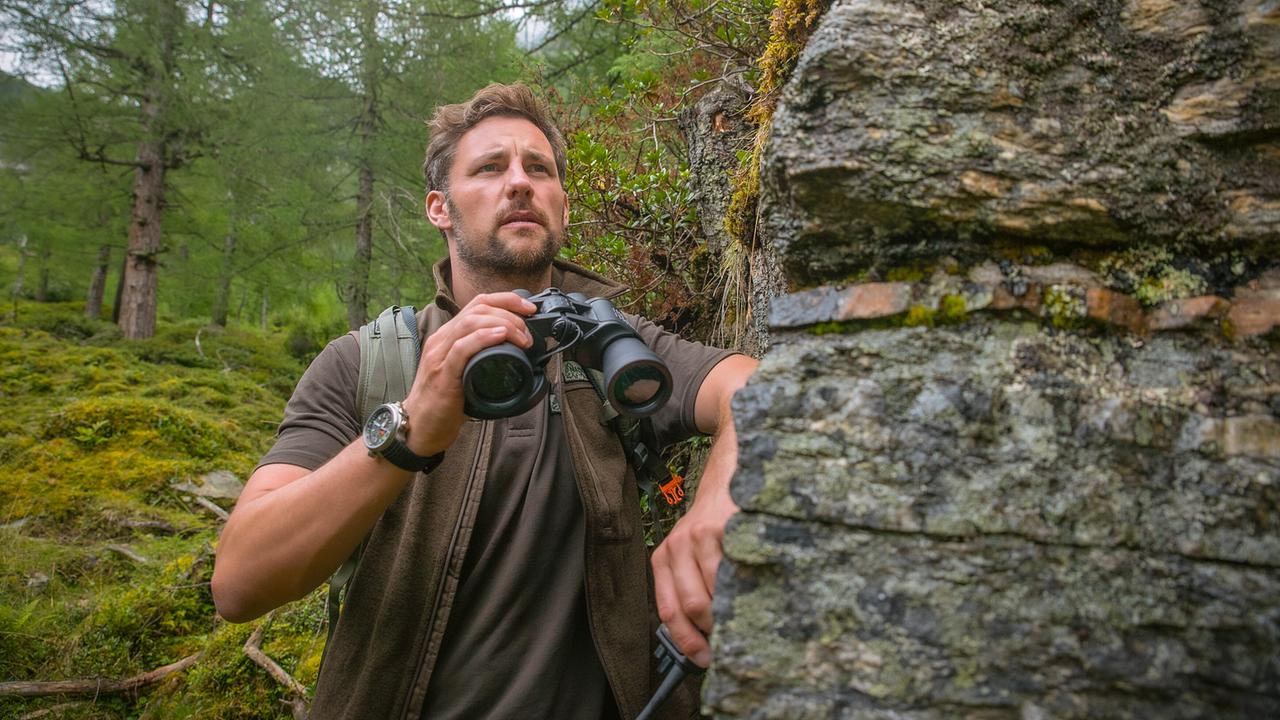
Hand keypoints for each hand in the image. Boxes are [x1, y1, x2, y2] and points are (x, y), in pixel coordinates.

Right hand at [400, 292, 534, 455]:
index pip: (477, 304)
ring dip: (503, 325)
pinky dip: (484, 339)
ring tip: (521, 338)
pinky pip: (462, 348)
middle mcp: (442, 340)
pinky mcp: (441, 373)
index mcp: (448, 336)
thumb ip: (482, 358)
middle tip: (528, 332)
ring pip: (471, 322)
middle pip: (477, 308)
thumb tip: (516, 355)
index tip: (529, 309)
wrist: (419, 428)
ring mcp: (439, 355)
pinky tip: (500, 337)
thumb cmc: (443, 402)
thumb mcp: (465, 371)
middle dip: (510, 313)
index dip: (506, 300)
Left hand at [650, 484, 738, 667]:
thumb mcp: (689, 555)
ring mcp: (701, 535)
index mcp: (664, 558)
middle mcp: (677, 546)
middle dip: (712, 630)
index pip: (668, 610)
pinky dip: (747, 586)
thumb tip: (704, 640)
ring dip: (731, 610)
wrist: (728, 479)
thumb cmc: (711, 526)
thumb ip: (690, 589)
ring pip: (714, 590)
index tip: (703, 660)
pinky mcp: (725, 526)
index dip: (686, 641)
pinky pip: (736, 568)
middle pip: (691, 604)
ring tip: (747, 616)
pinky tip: (757, 589)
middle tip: (730, 641)